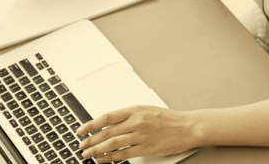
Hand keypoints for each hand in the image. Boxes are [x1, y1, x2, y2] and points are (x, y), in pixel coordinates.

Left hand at [76, 106, 197, 162]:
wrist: (187, 126)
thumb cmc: (168, 119)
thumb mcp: (146, 110)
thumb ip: (128, 116)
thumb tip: (109, 123)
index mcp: (134, 110)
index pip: (106, 117)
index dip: (91, 125)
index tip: (80, 130)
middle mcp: (135, 122)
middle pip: (106, 132)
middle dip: (90, 140)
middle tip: (81, 146)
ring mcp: (140, 136)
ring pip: (112, 144)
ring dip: (97, 150)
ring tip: (88, 154)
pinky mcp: (146, 148)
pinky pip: (124, 154)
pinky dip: (110, 158)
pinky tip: (103, 160)